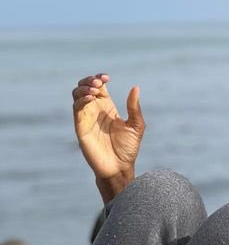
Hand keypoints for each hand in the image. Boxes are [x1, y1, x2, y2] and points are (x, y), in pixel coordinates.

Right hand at [72, 74, 144, 197]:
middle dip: (89, 80)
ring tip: (95, 91)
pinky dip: (81, 100)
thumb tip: (136, 87)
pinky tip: (91, 99)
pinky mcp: (80, 127)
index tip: (106, 78)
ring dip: (83, 88)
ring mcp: (86, 118)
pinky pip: (76, 109)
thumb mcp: (136, 125)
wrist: (119, 166)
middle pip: (84, 87)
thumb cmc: (128, 148)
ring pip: (76, 95)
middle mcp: (95, 110)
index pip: (98, 86)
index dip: (99, 78)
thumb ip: (134, 107)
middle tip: (99, 83)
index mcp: (107, 107)